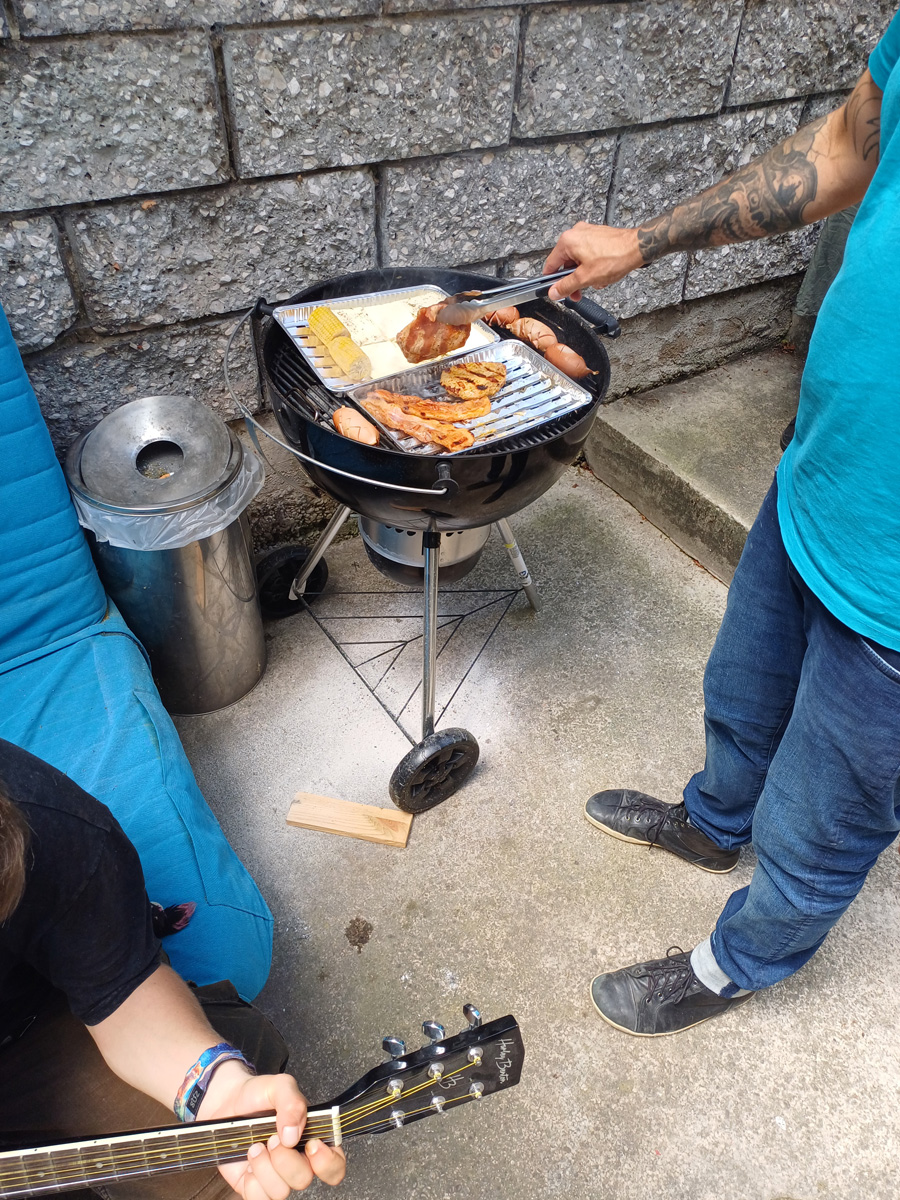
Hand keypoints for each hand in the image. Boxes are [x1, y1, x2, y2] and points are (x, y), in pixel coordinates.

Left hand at [201, 1065, 345, 1197]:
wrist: (226, 1101)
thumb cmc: (257, 1094)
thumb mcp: (279, 1085)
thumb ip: (292, 1102)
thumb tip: (293, 1134)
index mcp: (312, 1139)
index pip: (334, 1165)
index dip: (327, 1163)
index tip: (312, 1145)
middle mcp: (297, 1161)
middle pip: (304, 1180)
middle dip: (286, 1160)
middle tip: (273, 1139)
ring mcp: (275, 1176)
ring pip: (280, 1192)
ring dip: (264, 1167)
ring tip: (256, 1145)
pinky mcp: (253, 1186)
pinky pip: (258, 1198)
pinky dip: (251, 1181)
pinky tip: (248, 1161)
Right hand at [543, 223, 643, 300]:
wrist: (637, 248)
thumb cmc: (615, 257)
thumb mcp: (585, 278)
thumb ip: (566, 286)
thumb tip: (554, 292)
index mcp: (567, 241)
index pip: (551, 264)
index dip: (552, 281)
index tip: (556, 291)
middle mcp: (576, 233)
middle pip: (566, 263)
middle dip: (573, 280)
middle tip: (578, 292)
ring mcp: (588, 233)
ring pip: (578, 260)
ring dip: (585, 274)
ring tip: (596, 281)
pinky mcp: (598, 236)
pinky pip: (589, 254)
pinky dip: (593, 266)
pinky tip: (602, 274)